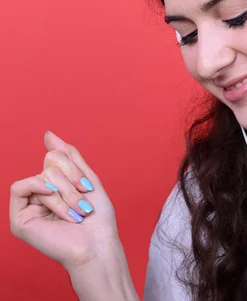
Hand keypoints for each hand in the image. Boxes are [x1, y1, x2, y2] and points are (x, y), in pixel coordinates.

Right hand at [9, 131, 120, 272]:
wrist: (97, 243)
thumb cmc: (96, 216)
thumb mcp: (86, 177)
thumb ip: (67, 155)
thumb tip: (48, 134)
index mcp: (54, 185)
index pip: (55, 157)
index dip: (74, 168)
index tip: (88, 187)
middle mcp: (39, 195)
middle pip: (49, 165)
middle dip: (71, 182)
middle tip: (83, 203)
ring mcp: (28, 207)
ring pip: (42, 176)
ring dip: (65, 194)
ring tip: (76, 213)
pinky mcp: (19, 219)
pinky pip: (21, 187)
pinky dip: (42, 190)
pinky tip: (53, 200)